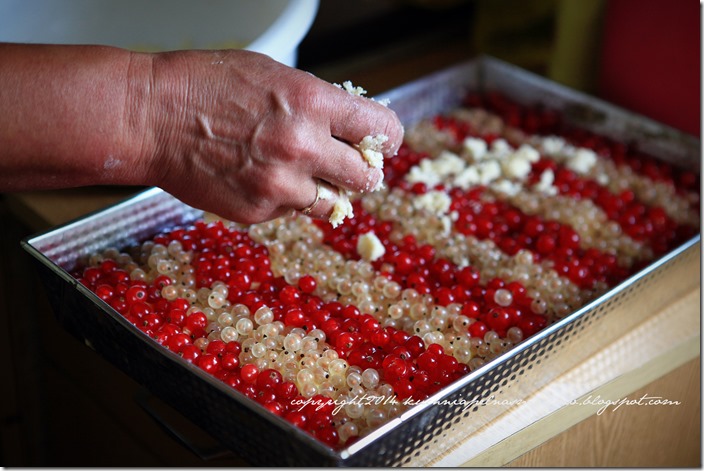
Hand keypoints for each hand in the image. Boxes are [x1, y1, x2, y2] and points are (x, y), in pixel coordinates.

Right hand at [138, 49, 403, 223]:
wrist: (150, 117)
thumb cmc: (205, 85)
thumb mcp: (273, 75)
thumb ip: (316, 103)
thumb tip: (349, 126)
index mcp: (312, 103)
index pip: (381, 129)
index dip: (388, 138)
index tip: (385, 143)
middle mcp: (303, 147)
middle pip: (366, 177)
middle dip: (362, 171)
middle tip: (350, 166)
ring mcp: (281, 185)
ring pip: (333, 203)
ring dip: (325, 190)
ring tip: (297, 171)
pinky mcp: (259, 212)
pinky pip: (292, 211)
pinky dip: (286, 199)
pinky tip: (260, 177)